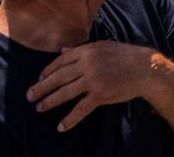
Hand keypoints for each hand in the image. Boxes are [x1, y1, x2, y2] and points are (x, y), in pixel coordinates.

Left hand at [27, 41, 156, 131]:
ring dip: (50, 101)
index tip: (39, 79)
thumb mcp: (102, 47)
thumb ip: (81, 49)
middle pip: (58, 77)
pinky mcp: (100, 95)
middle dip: (42, 88)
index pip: (60, 62)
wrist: (144, 69)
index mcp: (86, 51)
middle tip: (29, 96)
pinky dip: (69, 119)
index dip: (47, 72)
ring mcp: (93, 80)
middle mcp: (87, 64)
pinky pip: (80, 109)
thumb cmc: (124, 56)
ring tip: (39, 108)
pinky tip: (60, 126)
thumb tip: (62, 50)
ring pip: (65, 93)